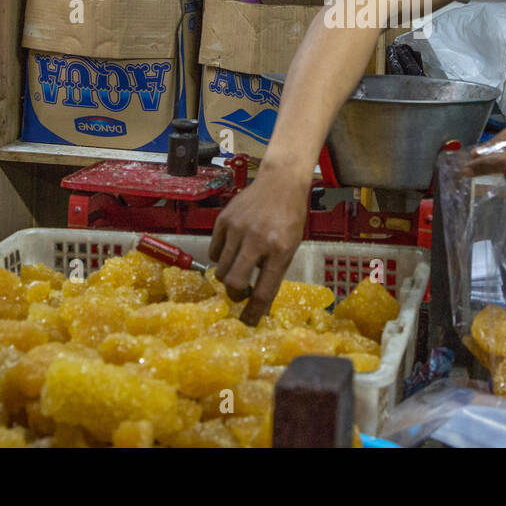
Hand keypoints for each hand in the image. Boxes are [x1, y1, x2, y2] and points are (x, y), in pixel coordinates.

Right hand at [209, 165, 310, 324]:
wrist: (280, 182)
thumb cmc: (289, 217)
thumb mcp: (290, 246)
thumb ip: (274, 272)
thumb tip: (258, 305)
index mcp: (280, 249)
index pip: (263, 291)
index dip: (253, 313)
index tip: (247, 324)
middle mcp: (257, 239)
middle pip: (233, 283)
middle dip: (235, 296)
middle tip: (240, 294)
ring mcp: (238, 229)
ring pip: (220, 270)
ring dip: (228, 276)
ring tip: (239, 268)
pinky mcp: (223, 220)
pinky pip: (214, 252)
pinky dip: (221, 257)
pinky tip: (233, 250)